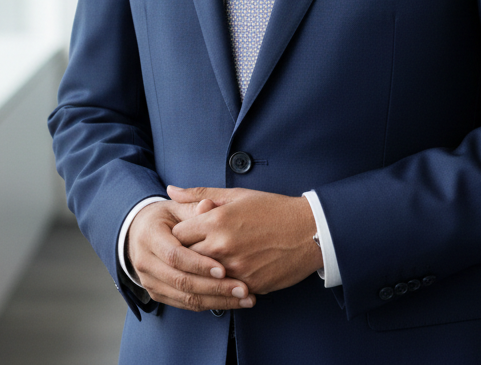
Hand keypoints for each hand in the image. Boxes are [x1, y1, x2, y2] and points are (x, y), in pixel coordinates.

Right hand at [124, 200, 256, 311]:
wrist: (140, 233)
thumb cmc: (165, 217)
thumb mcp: (177, 207)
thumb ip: (194, 207)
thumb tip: (208, 205)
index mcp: (150, 236)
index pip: (174, 255)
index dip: (198, 264)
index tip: (223, 269)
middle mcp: (145, 262)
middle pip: (181, 281)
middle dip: (214, 288)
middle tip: (242, 289)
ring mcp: (149, 281)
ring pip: (184, 298)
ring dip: (216, 301)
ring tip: (244, 299)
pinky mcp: (157, 293)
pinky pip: (184, 304)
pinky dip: (209, 304)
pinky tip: (231, 302)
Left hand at [168, 186, 322, 294]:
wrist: (309, 231)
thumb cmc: (273, 209)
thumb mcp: (237, 196)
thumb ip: (200, 194)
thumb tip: (171, 190)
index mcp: (218, 220)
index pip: (177, 235)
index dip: (178, 235)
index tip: (185, 235)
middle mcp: (223, 246)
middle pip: (185, 259)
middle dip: (185, 255)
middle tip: (192, 251)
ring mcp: (235, 269)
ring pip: (202, 278)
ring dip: (202, 272)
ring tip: (209, 263)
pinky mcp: (248, 286)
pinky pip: (224, 289)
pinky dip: (222, 283)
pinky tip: (227, 275)